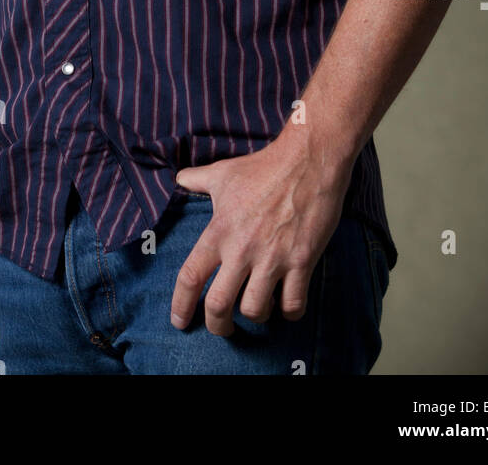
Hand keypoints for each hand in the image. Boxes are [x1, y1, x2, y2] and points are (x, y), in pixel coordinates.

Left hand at [170, 133, 352, 336]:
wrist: (308, 160)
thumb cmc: (264, 166)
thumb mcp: (224, 172)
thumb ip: (198, 179)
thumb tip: (179, 179)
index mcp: (220, 231)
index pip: (190, 277)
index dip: (180, 305)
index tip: (179, 321)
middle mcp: (242, 249)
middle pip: (219, 305)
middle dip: (217, 326)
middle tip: (222, 328)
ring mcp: (273, 257)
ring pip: (255, 310)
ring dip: (256, 315)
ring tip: (259, 306)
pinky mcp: (302, 261)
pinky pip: (293, 304)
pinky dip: (289, 311)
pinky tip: (287, 303)